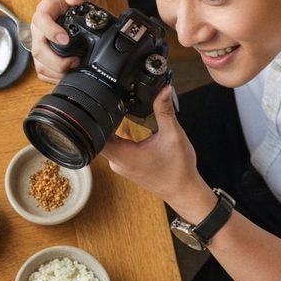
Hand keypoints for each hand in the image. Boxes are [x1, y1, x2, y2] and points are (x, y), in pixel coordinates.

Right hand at [30, 0, 87, 82]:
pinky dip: (55, 77)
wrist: (65, 0)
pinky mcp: (44, 55)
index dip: (51, 32)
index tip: (65, 40)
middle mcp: (37, 30)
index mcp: (43, 12)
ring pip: (40, 64)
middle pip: (38, 50)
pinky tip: (69, 73)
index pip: (41, 22)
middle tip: (75, 61)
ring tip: (74, 67)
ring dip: (56, 71)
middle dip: (56, 61)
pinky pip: (43, 71)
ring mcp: (39, 44)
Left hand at [101, 85, 202, 203]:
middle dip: (107, 119)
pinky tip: (129, 128)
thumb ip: (165, 110)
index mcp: (124, 156)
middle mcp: (118, 163)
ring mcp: (121, 166)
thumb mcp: (173, 135)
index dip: (97, 118)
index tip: (103, 105)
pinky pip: (116, 148)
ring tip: (122, 113)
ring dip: (113, 128)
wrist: (184, 191)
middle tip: (114, 103)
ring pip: (108, 142)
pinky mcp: (126, 166)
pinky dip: (120, 136)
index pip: (96, 135)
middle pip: (100, 136)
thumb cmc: (178, 169)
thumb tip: (162, 90)